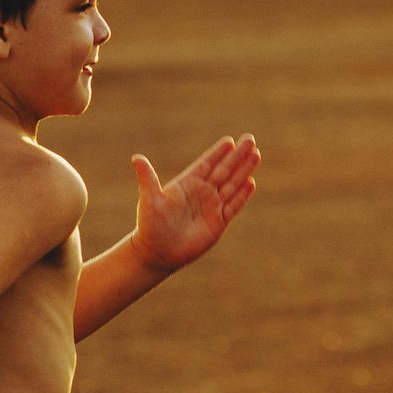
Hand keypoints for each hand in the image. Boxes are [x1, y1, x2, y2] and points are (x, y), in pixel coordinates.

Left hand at [129, 133, 260, 272]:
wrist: (157, 253)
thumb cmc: (150, 226)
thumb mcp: (149, 200)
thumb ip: (147, 178)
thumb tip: (136, 158)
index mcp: (187, 184)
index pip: (206, 164)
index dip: (218, 153)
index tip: (229, 141)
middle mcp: (201, 193)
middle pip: (223, 170)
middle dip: (237, 156)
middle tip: (250, 139)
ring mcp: (211, 207)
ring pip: (232, 185)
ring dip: (244, 170)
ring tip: (256, 154)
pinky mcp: (218, 223)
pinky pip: (233, 206)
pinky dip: (242, 195)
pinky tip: (251, 182)